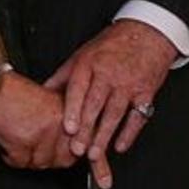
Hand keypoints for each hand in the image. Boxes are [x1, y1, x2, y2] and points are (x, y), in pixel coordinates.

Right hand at [0, 71, 114, 186]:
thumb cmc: (17, 94)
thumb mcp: (50, 105)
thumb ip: (66, 125)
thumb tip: (74, 150)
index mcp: (72, 112)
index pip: (90, 142)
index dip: (99, 165)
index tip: (104, 181)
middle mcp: (62, 123)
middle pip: (64, 159)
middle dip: (49, 156)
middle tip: (35, 141)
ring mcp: (45, 133)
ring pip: (42, 163)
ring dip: (28, 156)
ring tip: (20, 135)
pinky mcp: (26, 141)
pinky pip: (21, 162)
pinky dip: (11, 156)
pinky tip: (9, 140)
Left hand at [45, 19, 175, 164]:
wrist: (146, 34)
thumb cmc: (111, 46)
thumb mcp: (82, 55)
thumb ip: (63, 76)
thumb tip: (42, 93)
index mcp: (89, 65)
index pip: (79, 89)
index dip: (73, 110)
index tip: (68, 128)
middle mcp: (109, 74)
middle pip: (96, 105)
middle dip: (87, 129)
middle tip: (77, 149)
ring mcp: (128, 84)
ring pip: (115, 113)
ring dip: (105, 136)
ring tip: (94, 155)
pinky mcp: (146, 92)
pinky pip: (138, 116)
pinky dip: (129, 133)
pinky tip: (119, 146)